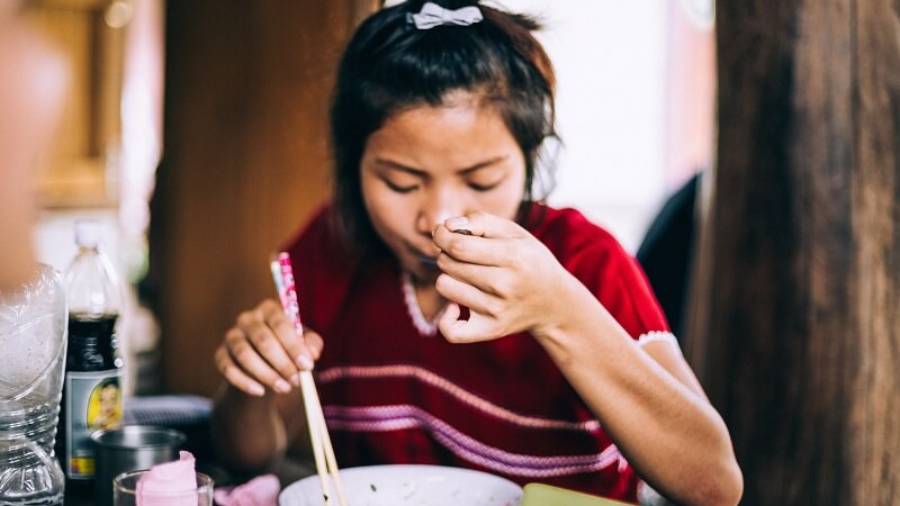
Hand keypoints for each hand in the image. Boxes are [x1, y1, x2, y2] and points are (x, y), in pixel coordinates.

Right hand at [214, 299, 322, 396]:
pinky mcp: (220, 354)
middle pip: (262, 339)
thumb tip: (312, 354)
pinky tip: (261, 392)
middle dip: (282, 363)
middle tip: (297, 381)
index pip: (280, 323)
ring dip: (266, 374)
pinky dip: (244, 382)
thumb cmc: (289, 348)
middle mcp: (247, 318)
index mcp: (269, 309)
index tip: (307, 365)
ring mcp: (232, 335)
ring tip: (284, 388)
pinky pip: (228, 368)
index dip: (294, 345)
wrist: (265, 363)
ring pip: (244, 355)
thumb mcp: (305, 343)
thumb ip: (312, 344)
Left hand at [431, 211, 573, 342]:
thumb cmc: (528, 260)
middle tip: (463, 256)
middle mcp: (505, 285)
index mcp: (513, 256)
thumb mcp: (514, 233)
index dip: (443, 236)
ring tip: (466, 277)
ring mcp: (497, 310)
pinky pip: (451, 330)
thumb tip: (447, 226)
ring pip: (445, 287)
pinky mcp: (490, 330)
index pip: (458, 245)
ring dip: (449, 278)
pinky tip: (455, 307)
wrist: (554, 302)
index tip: (443, 234)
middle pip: (449, 263)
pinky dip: (446, 318)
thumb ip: (481, 221)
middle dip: (447, 254)